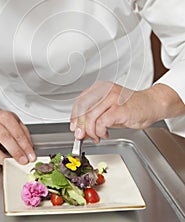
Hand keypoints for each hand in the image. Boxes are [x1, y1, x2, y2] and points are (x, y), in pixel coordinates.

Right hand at [0, 102, 35, 166]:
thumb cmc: (2, 121)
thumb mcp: (16, 121)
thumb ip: (24, 134)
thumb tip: (29, 149)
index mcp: (5, 117)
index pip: (17, 133)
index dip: (25, 146)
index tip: (31, 156)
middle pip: (5, 140)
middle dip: (16, 153)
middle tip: (23, 161)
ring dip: (4, 160)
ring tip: (12, 163)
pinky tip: (1, 162)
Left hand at [70, 81, 184, 142]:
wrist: (151, 104)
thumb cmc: (131, 106)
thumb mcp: (109, 108)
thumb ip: (95, 115)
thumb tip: (81, 128)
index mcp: (100, 88)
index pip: (80, 101)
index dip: (74, 116)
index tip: (73, 127)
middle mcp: (105, 91)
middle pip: (83, 110)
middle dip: (80, 126)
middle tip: (81, 136)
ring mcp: (112, 98)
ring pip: (91, 117)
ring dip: (91, 131)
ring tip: (97, 136)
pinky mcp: (120, 109)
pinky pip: (102, 122)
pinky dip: (100, 131)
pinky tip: (105, 134)